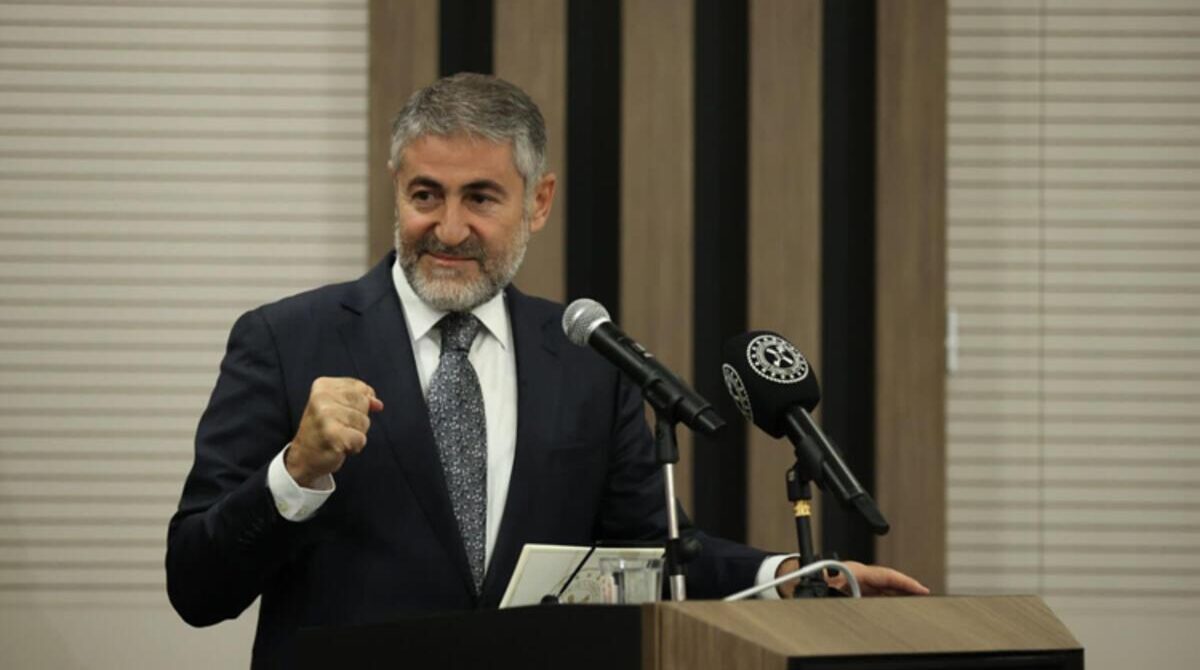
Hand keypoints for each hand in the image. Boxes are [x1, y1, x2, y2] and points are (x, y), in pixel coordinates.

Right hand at [287, 377, 383, 486]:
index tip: (339, 414)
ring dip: (356, 434)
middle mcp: (322, 396)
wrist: (303, 458)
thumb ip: (360, 399)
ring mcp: (325, 415)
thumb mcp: (338, 407)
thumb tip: (378, 404)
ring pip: (364, 422)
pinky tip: (339, 447)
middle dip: (358, 419)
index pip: (361, 388)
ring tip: (337, 437)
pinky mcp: (332, 434)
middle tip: (338, 427)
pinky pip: (361, 439)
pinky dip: (355, 447)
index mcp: (323, 385)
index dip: (358, 405)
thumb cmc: (323, 431)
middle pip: (364, 403)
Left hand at [775, 558, 929, 596]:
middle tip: (925, 601)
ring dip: (898, 598)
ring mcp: (856, 581)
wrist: (790, 578)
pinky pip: (875, 595)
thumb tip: (860, 602)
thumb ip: (844, 596)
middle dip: (907, 591)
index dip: (906, 583)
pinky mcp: (853, 590)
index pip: (886, 575)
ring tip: (916, 608)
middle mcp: (858, 574)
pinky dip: (887, 602)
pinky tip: (895, 612)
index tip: (922, 589)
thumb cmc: (804, 580)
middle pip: (888, 583)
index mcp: (854, 570)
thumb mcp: (825, 590)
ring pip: (883, 590)